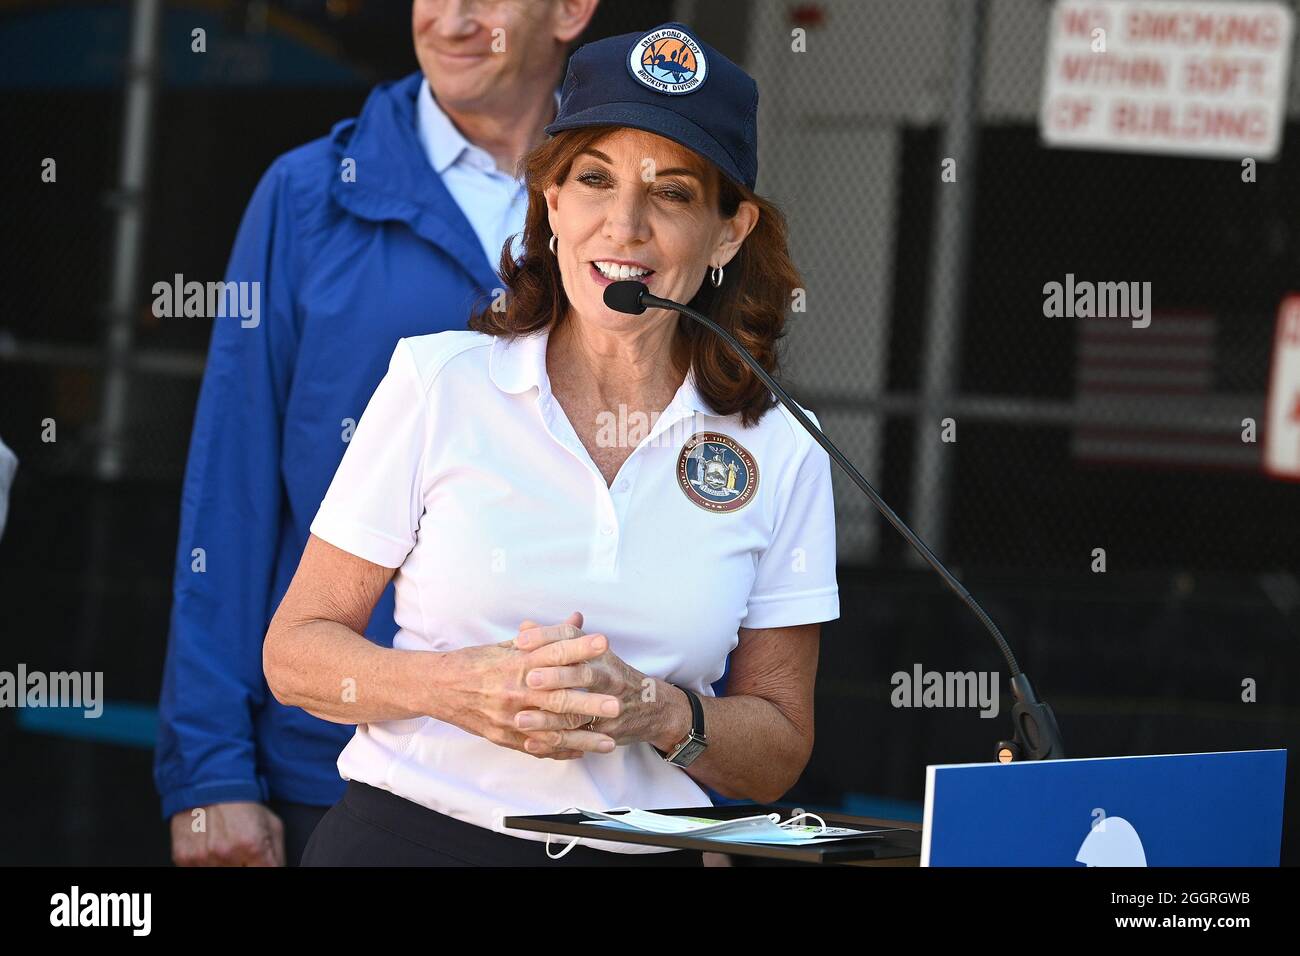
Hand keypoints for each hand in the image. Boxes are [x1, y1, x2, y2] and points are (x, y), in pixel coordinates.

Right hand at [169, 801, 283, 866]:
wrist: (209, 786)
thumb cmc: (241, 804)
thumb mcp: (272, 825)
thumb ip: (276, 854)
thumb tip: (276, 869)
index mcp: (252, 845)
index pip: (263, 874)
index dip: (261, 868)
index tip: (258, 862)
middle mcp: (226, 853)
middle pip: (240, 874)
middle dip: (243, 865)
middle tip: (242, 852)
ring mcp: (203, 858)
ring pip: (220, 873)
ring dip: (224, 864)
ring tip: (225, 846)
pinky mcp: (184, 858)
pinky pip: (198, 870)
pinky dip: (206, 863)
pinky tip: (210, 848)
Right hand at [433, 612, 619, 759]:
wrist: (439, 687)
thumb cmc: (477, 662)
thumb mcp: (510, 645)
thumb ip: (547, 636)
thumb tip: (577, 618)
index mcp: (516, 663)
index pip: (552, 652)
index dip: (579, 647)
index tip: (603, 643)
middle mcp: (514, 690)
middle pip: (556, 697)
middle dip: (589, 702)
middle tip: (616, 703)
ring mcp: (509, 717)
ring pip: (551, 731)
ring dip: (582, 737)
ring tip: (609, 741)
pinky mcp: (503, 736)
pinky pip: (537, 748)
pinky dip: (561, 751)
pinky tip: (582, 752)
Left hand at [512, 620, 690, 752]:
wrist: (653, 708)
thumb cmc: (612, 676)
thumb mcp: (590, 653)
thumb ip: (556, 641)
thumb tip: (524, 626)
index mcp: (599, 653)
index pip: (574, 637)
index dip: (548, 637)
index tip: (521, 641)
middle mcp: (607, 675)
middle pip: (583, 673)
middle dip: (556, 676)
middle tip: (529, 679)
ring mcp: (610, 704)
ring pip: (579, 710)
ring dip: (548, 717)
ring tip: (520, 719)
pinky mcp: (607, 731)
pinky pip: (579, 738)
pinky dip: (554, 742)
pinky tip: (530, 743)